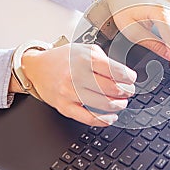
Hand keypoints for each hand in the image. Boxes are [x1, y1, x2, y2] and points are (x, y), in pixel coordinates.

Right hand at [10, 43, 136, 125]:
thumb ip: (104, 59)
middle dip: (126, 92)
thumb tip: (124, 74)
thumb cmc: (63, 59)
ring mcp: (70, 92)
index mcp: (85, 59)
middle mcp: (77, 75)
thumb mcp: (85, 49)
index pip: (116, 71)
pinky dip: (104, 120)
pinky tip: (111, 117)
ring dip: (118, 105)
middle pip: (112, 88)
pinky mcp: (64, 107)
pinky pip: (89, 118)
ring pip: (103, 104)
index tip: (132, 79)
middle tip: (128, 92)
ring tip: (121, 103)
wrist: (37, 68)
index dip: (129, 77)